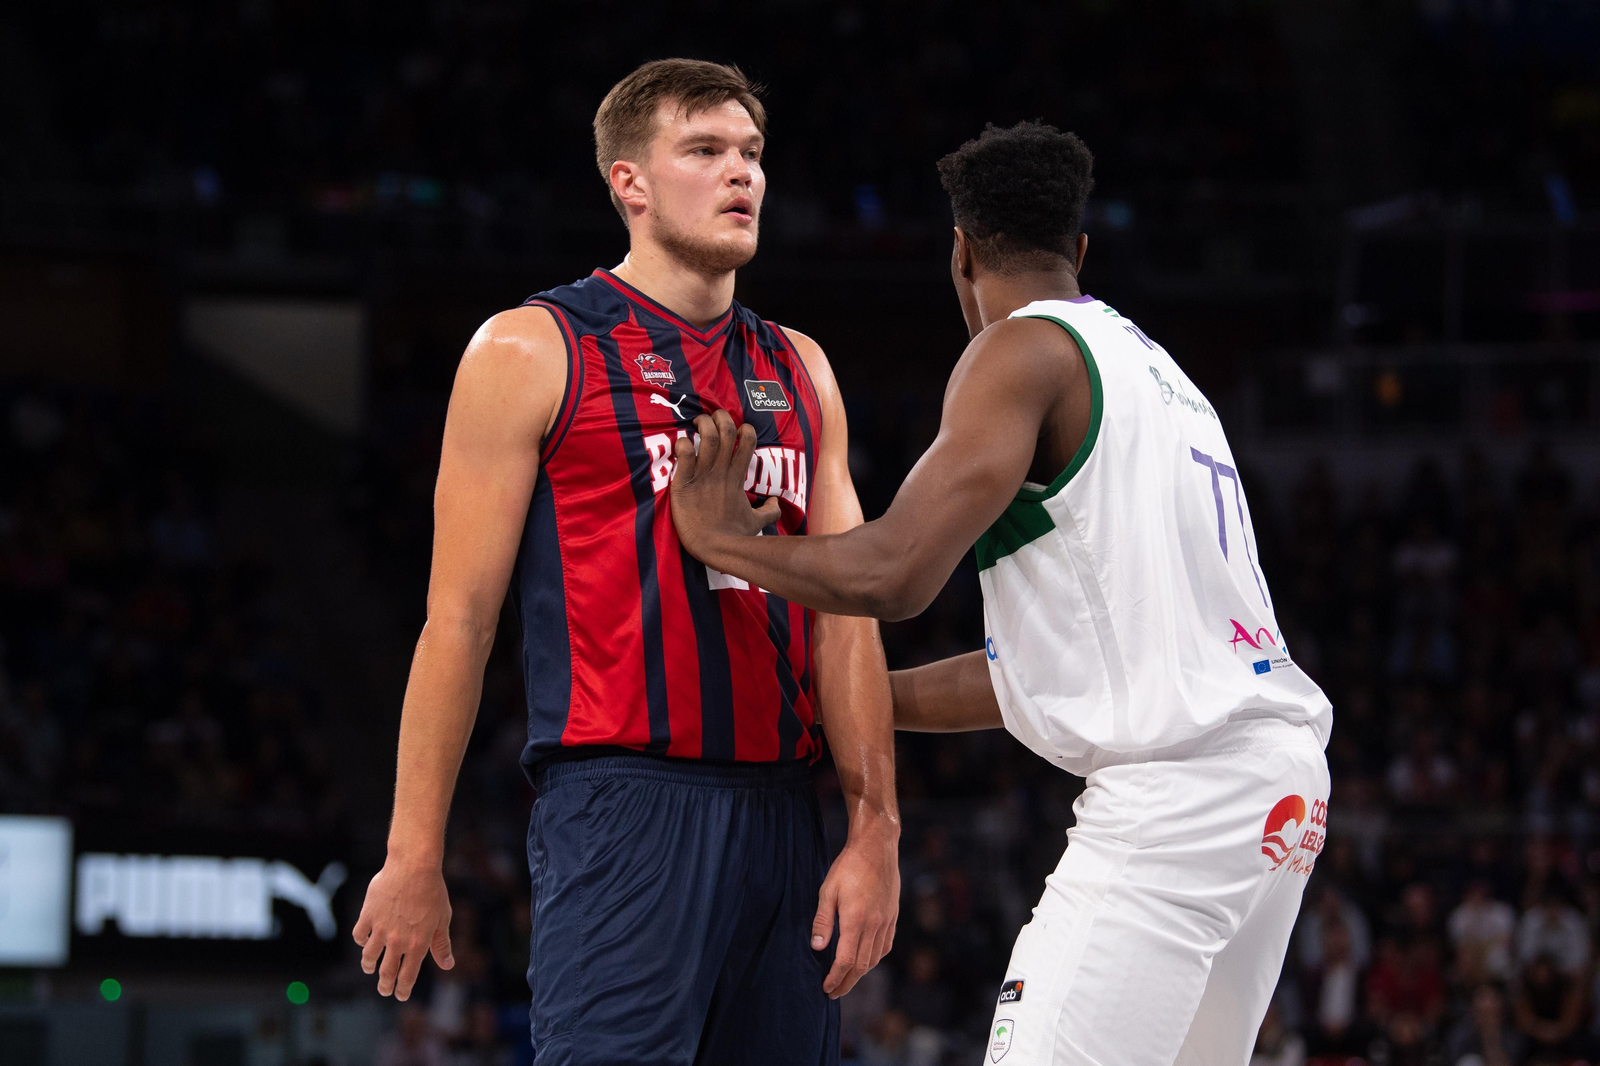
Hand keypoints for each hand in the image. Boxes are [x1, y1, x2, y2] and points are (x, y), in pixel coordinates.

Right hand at [352, 856, 453, 1000]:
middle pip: (386, 971)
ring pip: (369, 956)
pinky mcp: (368, 915)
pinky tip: (364, 942)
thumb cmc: (433, 891)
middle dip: (384, 985)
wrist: (414, 866)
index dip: (403, 989)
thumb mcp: (442, 919)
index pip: (407, 976)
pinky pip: (359, 935)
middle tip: (384, 990)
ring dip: (369, 965)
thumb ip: (442, 945)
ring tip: (370, 968)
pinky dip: (361, 941)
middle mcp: (397, 941)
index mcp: (417, 945)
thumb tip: (448, 965)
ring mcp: (380, 929)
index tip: (400, 995)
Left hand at [670, 409, 780, 558]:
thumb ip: (770, 511)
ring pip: (706, 436)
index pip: (747, 440)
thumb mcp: (757, 523)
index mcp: (737, 477)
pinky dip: (682, 444)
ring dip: (702, 424)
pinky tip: (681, 445)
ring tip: (696, 423)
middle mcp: (721, 471)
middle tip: (711, 418)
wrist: (714, 549)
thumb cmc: (734, 537)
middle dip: (720, 417)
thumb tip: (776, 503)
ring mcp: (702, 476)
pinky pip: (683, 455)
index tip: (735, 432)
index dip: (744, 429)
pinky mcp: (683, 484)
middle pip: (726, 430)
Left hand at [811, 822, 899, 997]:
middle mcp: (874, 925)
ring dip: (861, 973)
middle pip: (862, 965)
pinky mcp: (893, 916)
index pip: (846, 960)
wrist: (877, 847)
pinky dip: (876, 958)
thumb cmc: (848, 866)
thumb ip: (823, 921)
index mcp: (856, 920)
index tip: (826, 987)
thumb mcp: (828, 890)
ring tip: (848, 979)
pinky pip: (886, 945)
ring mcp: (886, 921)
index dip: (836, 978)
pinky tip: (867, 959)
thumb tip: (817, 948)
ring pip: (876, 958)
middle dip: (847, 982)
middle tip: (834, 992)